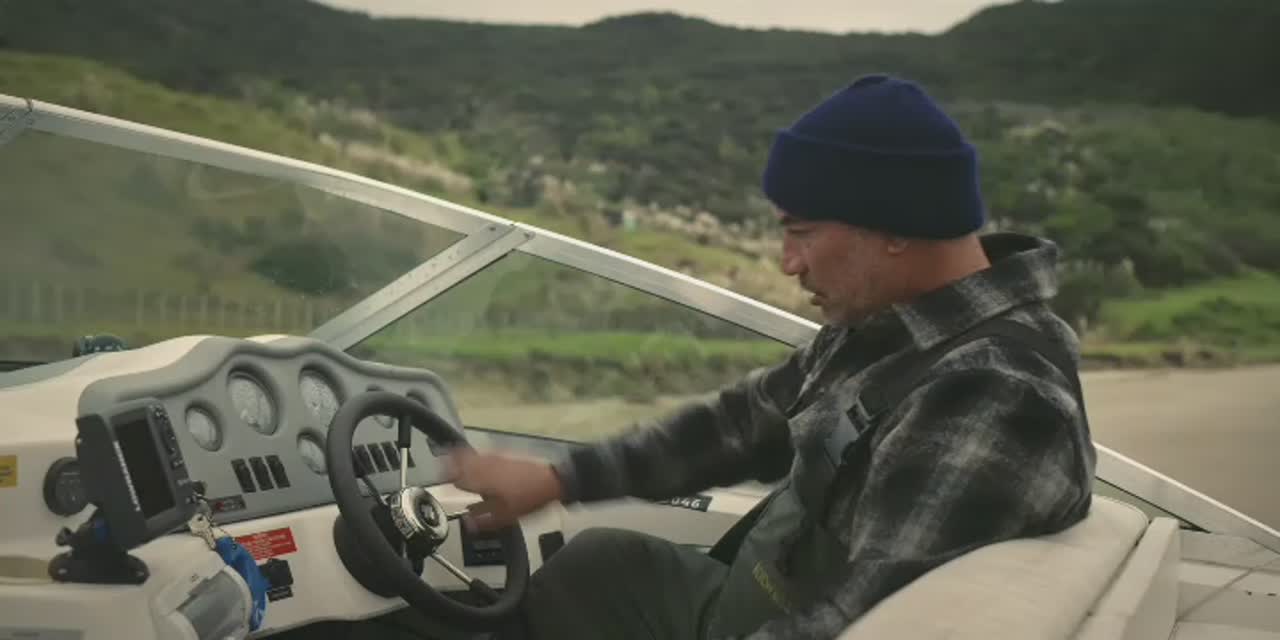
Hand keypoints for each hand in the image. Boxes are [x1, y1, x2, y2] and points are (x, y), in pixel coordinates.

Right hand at [446, 449, 563, 531]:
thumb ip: (484, 520)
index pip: (458, 476)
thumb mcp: (506, 516)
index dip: (446, 477)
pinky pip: (486, 454)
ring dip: (463, 458)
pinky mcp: (507, 456)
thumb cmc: (530, 499)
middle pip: (463, 461)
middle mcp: (488, 466)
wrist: (554, 480)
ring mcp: (498, 458)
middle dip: (451, 463)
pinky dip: (478, 457)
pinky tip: (479, 462)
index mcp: (484, 480)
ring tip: (454, 460)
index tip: (439, 478)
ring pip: (474, 456)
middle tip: (442, 467)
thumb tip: (468, 523)